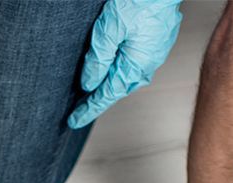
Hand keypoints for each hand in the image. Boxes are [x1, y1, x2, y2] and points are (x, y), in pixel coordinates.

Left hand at [67, 0, 183, 128]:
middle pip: (120, 87)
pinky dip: (123, 67)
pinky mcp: (158, 39)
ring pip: (129, 75)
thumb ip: (98, 59)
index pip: (107, 94)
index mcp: (137, 65)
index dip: (89, 108)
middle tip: (81, 108)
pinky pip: (137, 61)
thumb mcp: (109, 30)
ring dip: (112, 83)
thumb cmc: (140, 0)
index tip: (74, 120)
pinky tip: (116, 64)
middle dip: (101, 99)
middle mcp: (149, 62)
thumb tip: (89, 84)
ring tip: (95, 89)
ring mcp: (156, 51)